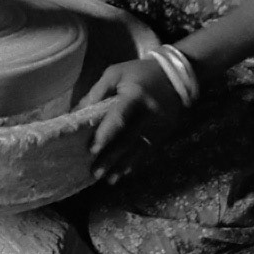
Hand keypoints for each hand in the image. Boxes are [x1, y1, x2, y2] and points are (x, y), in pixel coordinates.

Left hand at [79, 57, 187, 184]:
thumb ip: (97, 92)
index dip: (106, 134)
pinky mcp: (163, 133)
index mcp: (135, 96)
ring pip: (138, 149)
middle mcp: (149, 114)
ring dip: (122, 165)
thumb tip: (77, 113)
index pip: (119, 117)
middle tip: (95, 173)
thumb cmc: (140, 73)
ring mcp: (158, 126)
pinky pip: (147, 151)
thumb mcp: (116, 73)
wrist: (177, 76)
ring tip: (108, 180)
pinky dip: (134, 163)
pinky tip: (123, 173)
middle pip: (128, 138)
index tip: (92, 149)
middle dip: (111, 157)